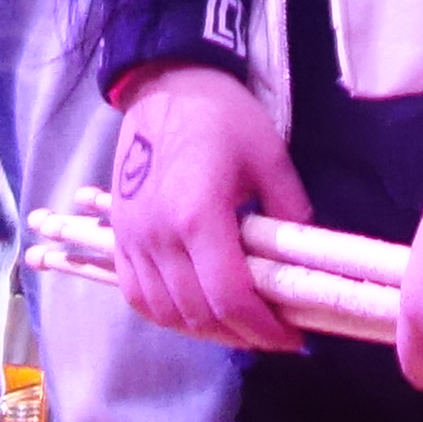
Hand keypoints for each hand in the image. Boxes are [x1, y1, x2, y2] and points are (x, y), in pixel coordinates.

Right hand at [103, 66, 309, 352]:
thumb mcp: (270, 157)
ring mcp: (132, 239)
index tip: (291, 337)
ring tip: (239, 324)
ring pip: (166, 313)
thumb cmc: (223, 115)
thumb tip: (303, 261)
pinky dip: (167, 315)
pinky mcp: (119, 236)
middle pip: (199, 314)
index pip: (230, 298)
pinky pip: (137, 296)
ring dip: (205, 329)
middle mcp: (158, 236)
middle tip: (273, 333)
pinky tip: (195, 311)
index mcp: (198, 216)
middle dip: (241, 335)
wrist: (166, 83)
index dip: (263, 329)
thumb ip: (289, 213)